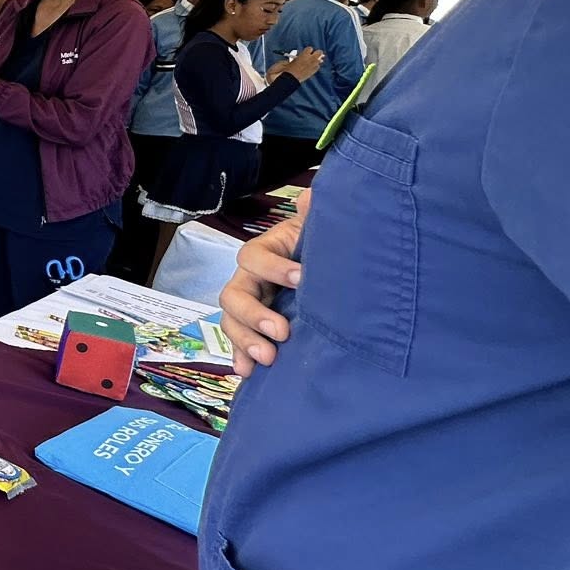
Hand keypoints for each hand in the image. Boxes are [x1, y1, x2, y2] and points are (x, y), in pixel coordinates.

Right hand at [219, 190, 307, 375]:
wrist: (337, 275)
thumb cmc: (324, 249)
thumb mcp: (319, 229)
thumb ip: (314, 215)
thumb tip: (310, 197)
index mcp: (266, 252)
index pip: (253, 256)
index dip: (273, 267)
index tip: (302, 278)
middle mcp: (252, 280)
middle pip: (234, 295)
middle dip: (254, 315)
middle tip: (282, 331)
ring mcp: (252, 307)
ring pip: (232, 322)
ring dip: (246, 341)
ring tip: (269, 358)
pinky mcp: (259, 331)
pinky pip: (240, 345)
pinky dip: (242, 357)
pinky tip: (248, 372)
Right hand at [270, 47, 324, 83]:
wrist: (288, 80)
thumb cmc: (286, 70)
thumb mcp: (289, 61)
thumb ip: (295, 58)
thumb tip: (299, 57)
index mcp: (304, 55)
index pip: (310, 48)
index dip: (307, 51)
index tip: (304, 53)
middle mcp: (311, 59)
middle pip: (319, 52)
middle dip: (316, 53)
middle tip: (311, 56)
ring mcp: (313, 66)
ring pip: (320, 60)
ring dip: (315, 60)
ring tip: (310, 63)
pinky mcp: (313, 72)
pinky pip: (317, 67)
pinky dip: (314, 67)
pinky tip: (309, 68)